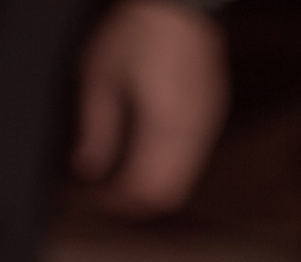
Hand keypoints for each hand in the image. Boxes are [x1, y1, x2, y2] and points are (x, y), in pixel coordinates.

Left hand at [73, 0, 229, 217]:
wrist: (181, 0)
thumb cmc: (141, 29)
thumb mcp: (101, 79)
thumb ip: (95, 131)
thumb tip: (88, 169)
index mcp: (164, 127)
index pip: (144, 190)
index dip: (117, 203)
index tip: (92, 198)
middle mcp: (192, 132)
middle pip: (168, 195)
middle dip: (135, 203)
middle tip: (106, 196)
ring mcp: (207, 123)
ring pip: (183, 181)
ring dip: (152, 187)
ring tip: (121, 179)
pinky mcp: (211, 113)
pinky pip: (192, 160)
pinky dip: (167, 169)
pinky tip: (144, 156)